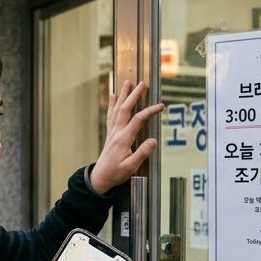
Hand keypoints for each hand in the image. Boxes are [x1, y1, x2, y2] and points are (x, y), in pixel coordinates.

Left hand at [89, 80, 162, 194]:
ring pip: (117, 109)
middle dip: (134, 95)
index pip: (137, 120)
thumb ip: (142, 153)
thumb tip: (153, 141)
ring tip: (127, 82)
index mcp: (123, 139)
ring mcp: (112, 132)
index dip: (149, 111)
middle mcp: (116, 133)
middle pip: (125, 109)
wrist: (100, 177)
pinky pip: (111, 115)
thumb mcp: (131, 167)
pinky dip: (112, 104)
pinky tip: (113, 95)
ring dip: (123, 95)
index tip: (160, 106)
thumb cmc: (116, 173)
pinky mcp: (110, 134)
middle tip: (142, 84)